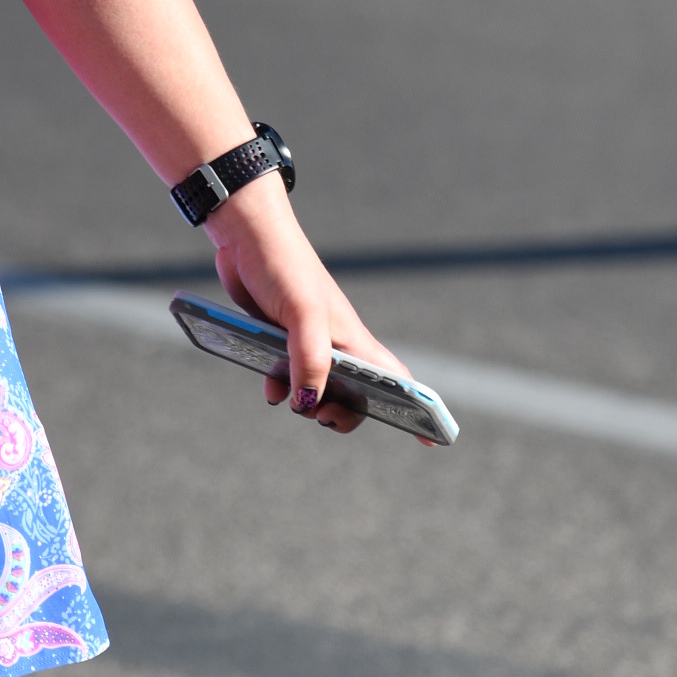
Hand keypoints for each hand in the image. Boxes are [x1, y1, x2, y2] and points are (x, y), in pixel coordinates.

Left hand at [201, 182, 409, 433]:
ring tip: (289, 399)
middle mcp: (336, 343)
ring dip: (305, 403)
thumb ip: (311, 361)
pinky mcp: (280, 340)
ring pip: (317, 389)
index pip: (397, 378)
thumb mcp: (303, 316)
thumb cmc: (285, 267)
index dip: (415, 408)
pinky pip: (286, 377)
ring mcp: (308, 342)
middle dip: (343, 414)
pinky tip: (269, 388)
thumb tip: (308, 404)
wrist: (245, 237)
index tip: (430, 439)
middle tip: (322, 415)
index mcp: (355, 338)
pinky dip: (279, 388)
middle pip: (354, 395)